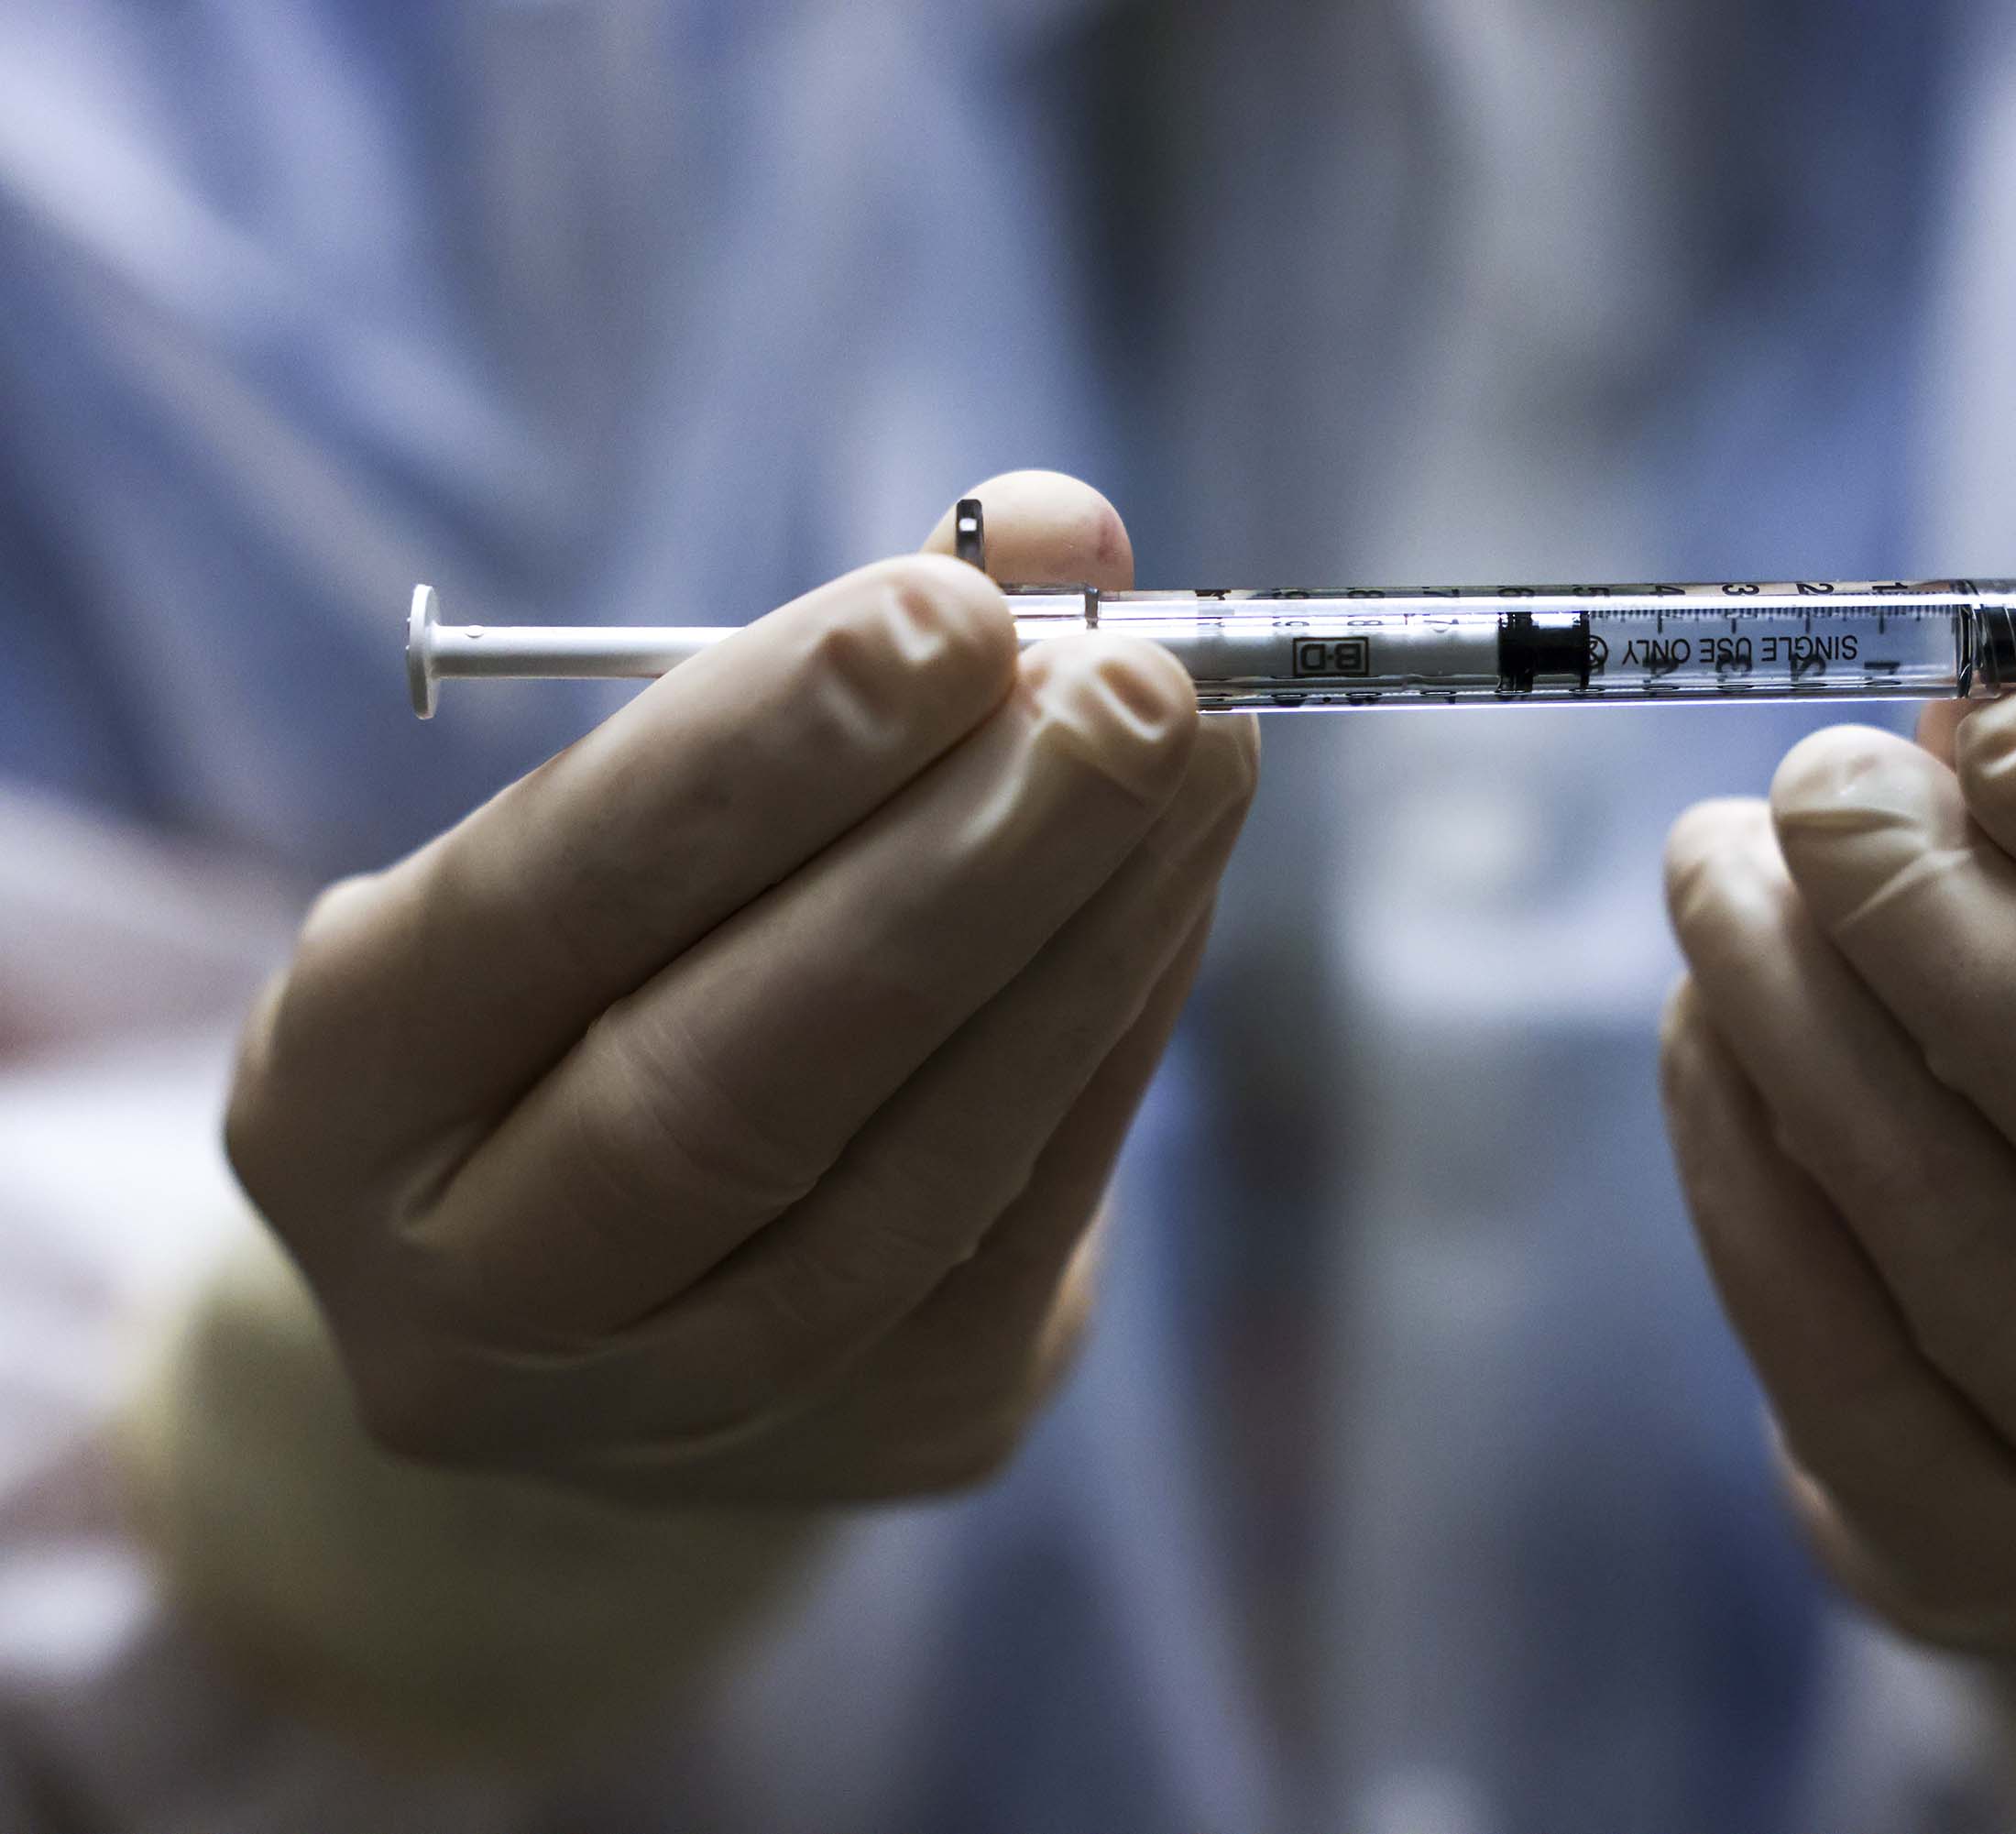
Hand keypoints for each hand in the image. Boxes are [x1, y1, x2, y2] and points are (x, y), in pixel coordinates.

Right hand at [225, 471, 1255, 1503]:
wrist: (616, 1297)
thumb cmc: (609, 985)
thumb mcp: (632, 830)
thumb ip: (827, 673)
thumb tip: (1067, 531)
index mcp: (339, 1099)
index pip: (546, 909)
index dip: (758, 757)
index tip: (949, 608)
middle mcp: (475, 1296)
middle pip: (729, 1085)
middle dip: (958, 867)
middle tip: (1133, 685)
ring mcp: (686, 1405)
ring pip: (914, 1173)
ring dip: (1087, 936)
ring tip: (1199, 752)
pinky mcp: (895, 1426)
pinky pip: (1031, 1209)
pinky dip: (1120, 1020)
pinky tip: (1179, 878)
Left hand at [1660, 685, 2015, 1652]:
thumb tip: (1965, 697)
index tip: (2006, 725)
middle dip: (1981, 958)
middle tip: (1822, 790)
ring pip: (1999, 1289)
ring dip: (1823, 1050)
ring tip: (1720, 880)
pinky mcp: (1995, 1582)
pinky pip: (1846, 1378)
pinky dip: (1748, 1181)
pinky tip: (1701, 1030)